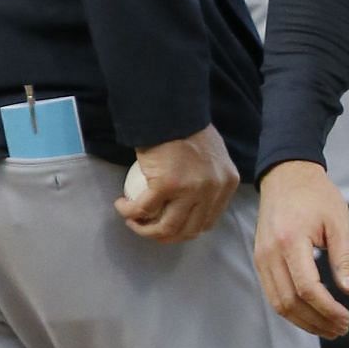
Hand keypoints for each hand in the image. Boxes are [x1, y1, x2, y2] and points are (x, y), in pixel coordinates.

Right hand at [113, 124, 239, 243]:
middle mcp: (213, 190)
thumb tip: (195, 202)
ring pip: (166, 227)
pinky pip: (143, 209)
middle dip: (165, 236)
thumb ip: (210, 179)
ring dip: (145, 230)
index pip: (208, 220)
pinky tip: (122, 206)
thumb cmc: (188, 129)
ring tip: (133, 220)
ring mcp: (191, 190)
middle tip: (147, 228)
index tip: (168, 226)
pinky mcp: (166, 186)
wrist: (172, 111)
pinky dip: (129, 212)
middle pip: (188, 230)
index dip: (185, 230)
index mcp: (226, 183)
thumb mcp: (213, 156)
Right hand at [253, 160, 348, 338]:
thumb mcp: (338, 221)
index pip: (307, 288)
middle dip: (316, 321)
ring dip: (303, 321)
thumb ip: (344, 258)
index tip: (346, 317)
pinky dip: (291, 310)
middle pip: (290, 302)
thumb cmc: (316, 195)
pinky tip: (310, 314)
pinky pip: (273, 294)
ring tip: (328, 328)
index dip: (327, 309)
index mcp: (291, 240)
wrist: (287, 176)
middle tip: (340, 328)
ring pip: (278, 304)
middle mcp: (271, 253)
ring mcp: (262, 258)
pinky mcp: (260, 260)